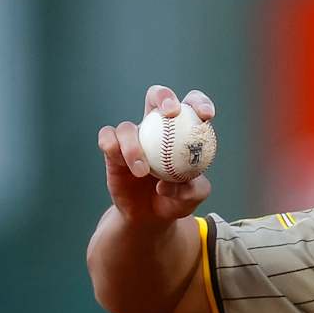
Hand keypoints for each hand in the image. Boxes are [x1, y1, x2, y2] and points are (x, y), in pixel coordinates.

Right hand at [98, 85, 214, 223]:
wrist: (152, 215)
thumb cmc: (178, 199)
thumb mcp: (193, 196)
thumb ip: (190, 189)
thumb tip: (168, 182)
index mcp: (183, 131)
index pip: (191, 106)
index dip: (199, 102)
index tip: (206, 115)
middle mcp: (156, 128)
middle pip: (156, 97)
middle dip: (164, 96)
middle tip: (171, 112)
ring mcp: (133, 137)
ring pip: (127, 126)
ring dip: (134, 146)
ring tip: (143, 172)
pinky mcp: (112, 149)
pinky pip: (107, 138)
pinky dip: (113, 146)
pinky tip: (123, 162)